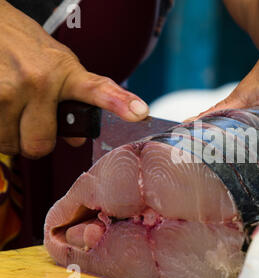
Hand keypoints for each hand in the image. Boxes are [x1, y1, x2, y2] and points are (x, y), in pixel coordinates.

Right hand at [0, 1, 148, 158]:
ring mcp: (7, 90)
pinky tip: (0, 107)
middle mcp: (38, 81)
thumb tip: (77, 140)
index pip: (98, 90)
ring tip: (11, 109)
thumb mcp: (58, 67)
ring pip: (10, 144)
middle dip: (34, 141)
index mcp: (65, 73)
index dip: (119, 102)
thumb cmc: (23, 46)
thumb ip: (73, 101)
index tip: (139, 112)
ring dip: (9, 135)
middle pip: (40, 146)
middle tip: (31, 122)